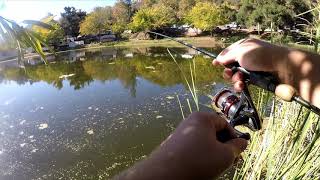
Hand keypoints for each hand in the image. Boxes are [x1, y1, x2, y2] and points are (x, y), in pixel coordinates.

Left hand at [116, 112, 247, 179]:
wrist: (165, 174)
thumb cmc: (197, 161)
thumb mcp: (224, 155)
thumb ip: (237, 147)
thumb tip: (242, 142)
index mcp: (202, 118)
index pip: (225, 124)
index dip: (235, 138)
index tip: (239, 152)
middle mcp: (190, 123)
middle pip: (214, 133)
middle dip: (225, 147)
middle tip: (231, 162)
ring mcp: (181, 134)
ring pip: (205, 142)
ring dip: (214, 154)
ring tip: (217, 168)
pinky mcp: (175, 146)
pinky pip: (194, 148)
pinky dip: (202, 157)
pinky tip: (204, 169)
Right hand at [213, 38, 288, 90]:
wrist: (282, 67)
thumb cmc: (261, 56)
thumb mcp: (241, 52)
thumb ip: (227, 56)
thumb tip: (218, 59)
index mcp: (243, 46)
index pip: (228, 52)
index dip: (221, 58)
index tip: (214, 64)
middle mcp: (246, 57)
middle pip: (230, 66)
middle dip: (228, 72)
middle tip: (230, 74)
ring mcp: (251, 68)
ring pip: (236, 76)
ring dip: (234, 80)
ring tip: (239, 81)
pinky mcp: (256, 79)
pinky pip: (243, 83)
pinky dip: (241, 85)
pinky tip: (242, 86)